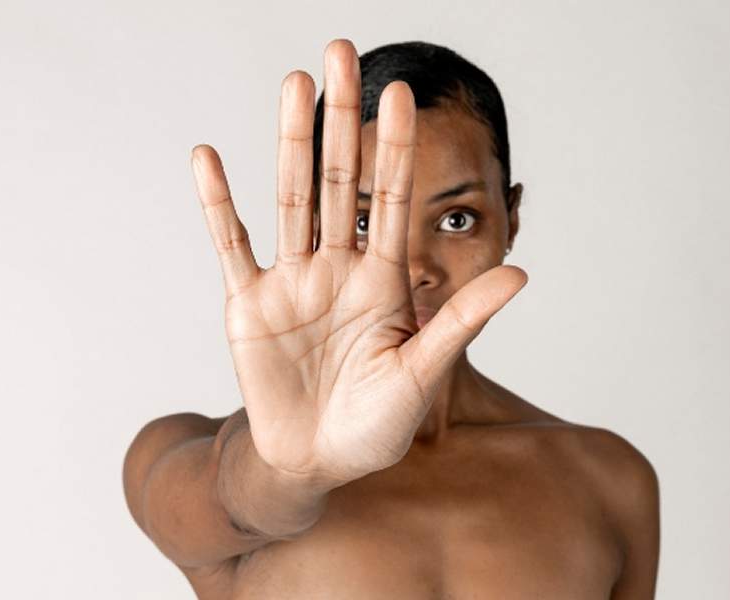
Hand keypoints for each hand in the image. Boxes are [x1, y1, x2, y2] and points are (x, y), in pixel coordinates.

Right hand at [192, 39, 526, 485]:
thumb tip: (520, 273)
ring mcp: (291, 281)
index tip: (400, 91)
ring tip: (293, 84)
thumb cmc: (375, 424)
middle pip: (340, 179)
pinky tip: (208, 158)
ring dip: (291, 142)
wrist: (318, 461)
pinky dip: (219, 205)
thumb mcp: (425, 371)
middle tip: (339, 52)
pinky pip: (232, 245)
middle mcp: (337, 267)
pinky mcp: (249, 304)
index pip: (389, 198)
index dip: (394, 145)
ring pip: (292, 197)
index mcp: (382, 279)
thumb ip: (462, 319)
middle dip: (342, 118)